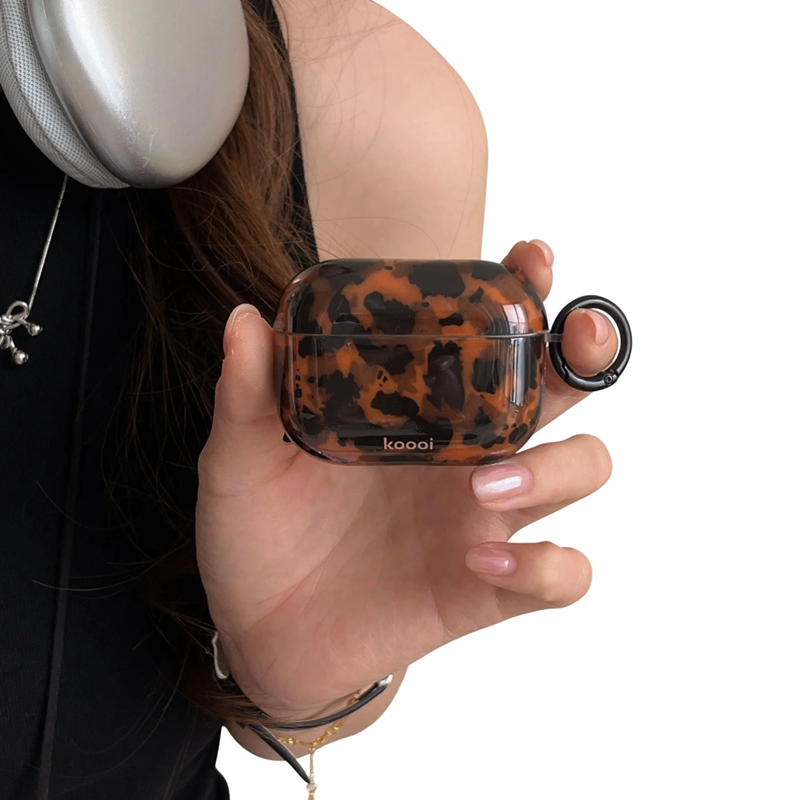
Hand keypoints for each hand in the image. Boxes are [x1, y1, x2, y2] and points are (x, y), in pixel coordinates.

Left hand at [196, 240, 618, 718]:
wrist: (260, 634)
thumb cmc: (259, 535)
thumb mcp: (243, 459)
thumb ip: (249, 395)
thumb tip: (247, 320)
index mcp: (415, 409)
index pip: (487, 338)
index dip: (523, 294)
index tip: (530, 259)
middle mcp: (465, 453)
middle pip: (561, 390)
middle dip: (586, 354)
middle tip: (574, 339)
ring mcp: (483, 519)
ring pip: (581, 469)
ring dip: (558, 466)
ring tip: (487, 484)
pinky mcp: (488, 590)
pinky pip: (561, 576)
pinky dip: (542, 567)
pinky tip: (482, 562)